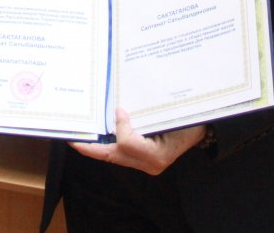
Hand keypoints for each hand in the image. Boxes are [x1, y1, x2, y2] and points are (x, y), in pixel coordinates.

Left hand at [69, 107, 204, 174]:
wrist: (202, 130)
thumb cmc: (189, 120)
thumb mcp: (172, 115)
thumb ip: (148, 115)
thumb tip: (120, 109)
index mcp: (158, 155)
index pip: (128, 143)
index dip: (120, 126)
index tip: (120, 109)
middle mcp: (149, 164)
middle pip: (113, 156)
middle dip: (91, 148)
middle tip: (72, 139)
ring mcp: (145, 164)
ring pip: (113, 157)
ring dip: (96, 147)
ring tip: (79, 137)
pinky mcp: (142, 160)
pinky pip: (119, 154)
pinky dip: (106, 145)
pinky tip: (96, 137)